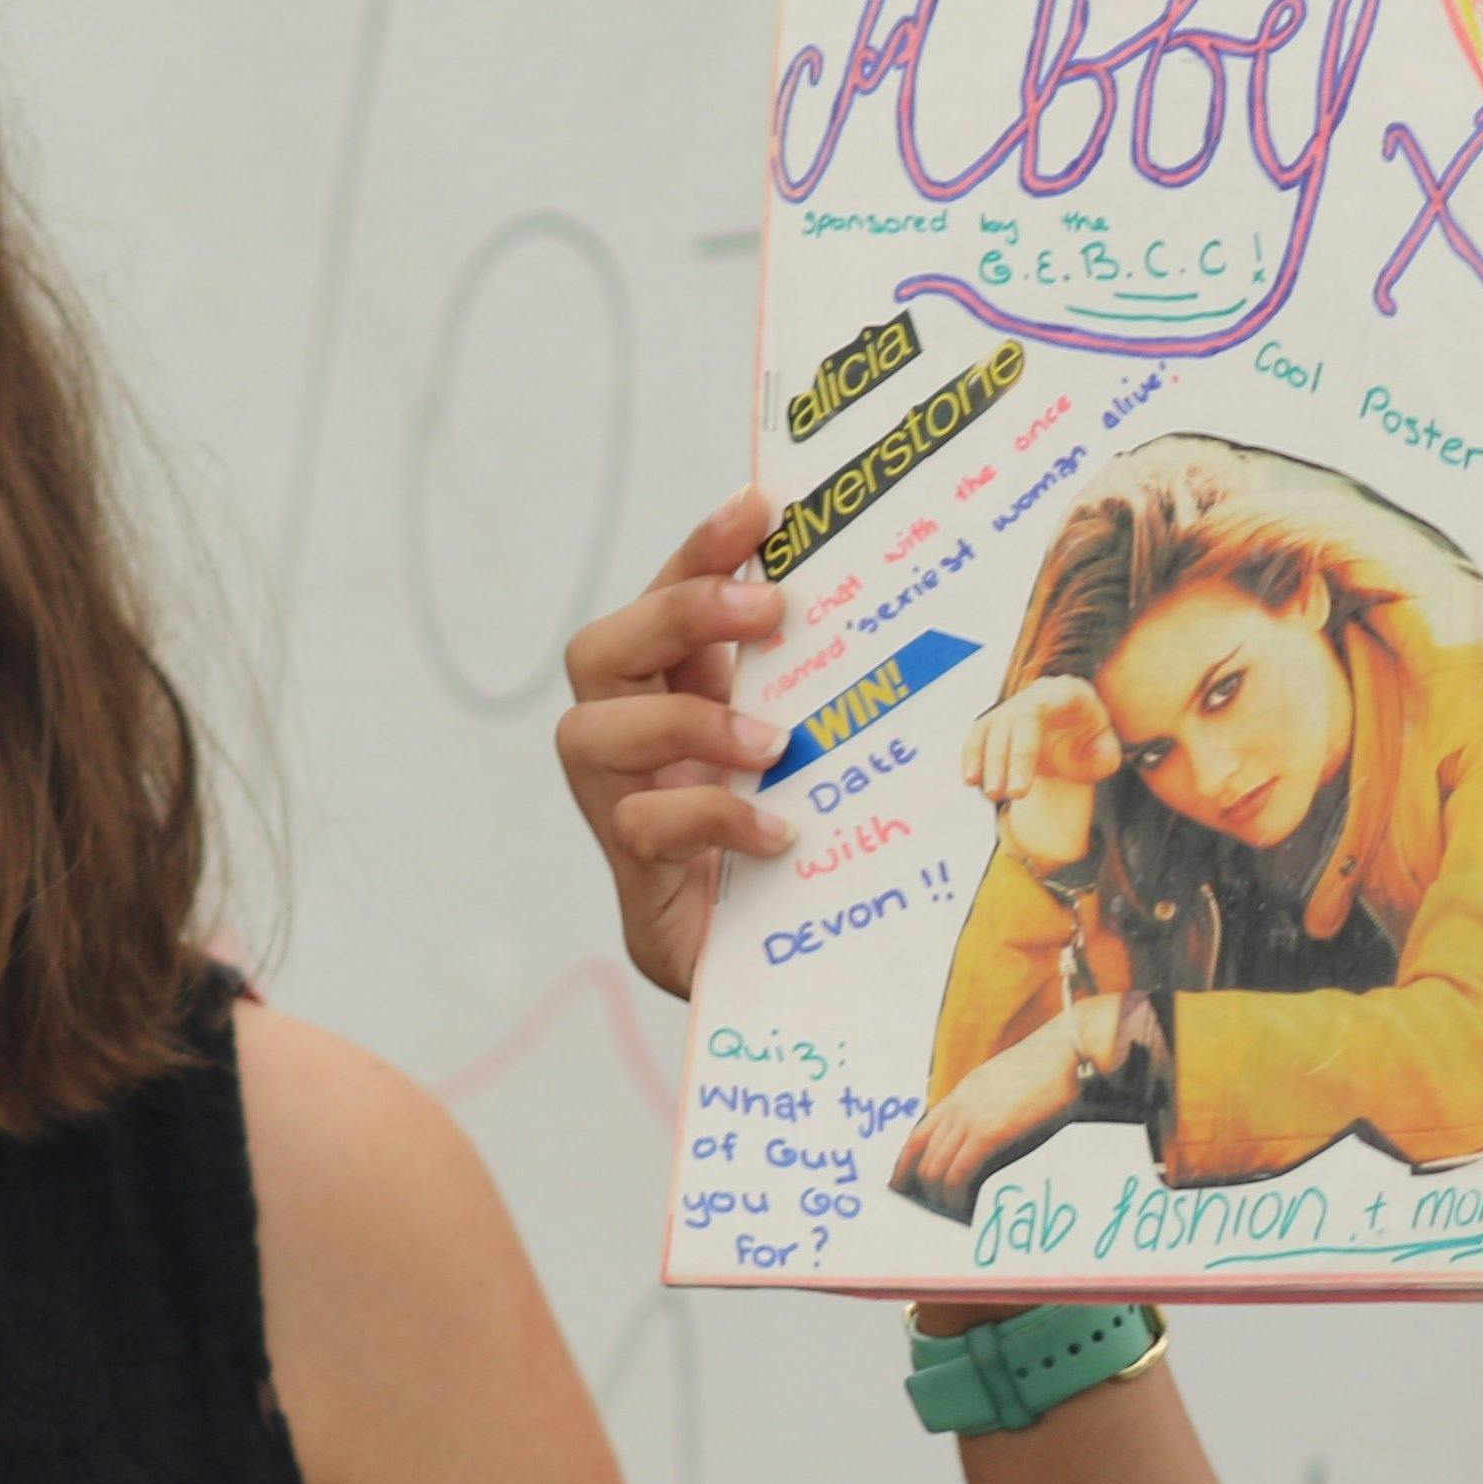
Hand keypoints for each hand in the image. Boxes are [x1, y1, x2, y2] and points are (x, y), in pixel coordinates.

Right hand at [554, 494, 791, 998]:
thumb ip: (818, 694)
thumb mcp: (816, 757)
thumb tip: (893, 610)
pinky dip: (712, 819)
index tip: (763, 505)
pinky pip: (640, 826)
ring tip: (773, 746)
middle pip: (598, 648)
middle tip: (769, 611)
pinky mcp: (633, 880)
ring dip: (685, 723)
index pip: (663, 598)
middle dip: (679, 615)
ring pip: (589, 733)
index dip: (701, 548)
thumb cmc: (805, 854)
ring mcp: (617, 811)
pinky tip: (780, 834)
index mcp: (671, 695)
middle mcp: (627, 743)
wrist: (784, 978)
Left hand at [892, 1006, 1103, 1218]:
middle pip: (922, 1153)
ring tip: (949, 1207)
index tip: (901, 1181)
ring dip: (938, 1192)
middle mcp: (958, 1106)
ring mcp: (971, 1118)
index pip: (919, 1132)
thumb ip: (987, 1103)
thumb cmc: (1044, 1067)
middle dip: (920, 1183)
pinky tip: (963, 1203)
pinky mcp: (989, 1133)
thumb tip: (988, 1129)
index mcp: (960, 1093)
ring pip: (936, 1166)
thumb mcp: (1003, 1082)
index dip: (905, 1161)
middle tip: (928, 1204)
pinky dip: (956, 1192)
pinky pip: (959, 1171)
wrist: (1062, 1049)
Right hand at [961, 676, 1119, 878]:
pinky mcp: (996, 721)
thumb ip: (1104, 756)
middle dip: (1005, 761)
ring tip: (990, 795)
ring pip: (989, 726)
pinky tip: (971, 781)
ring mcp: (1013, 706)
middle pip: (1011, 721)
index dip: (1025, 750)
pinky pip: (977, 735)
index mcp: (1067, 692)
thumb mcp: (1106, 751)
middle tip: (1009, 796)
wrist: (1075, 732)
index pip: (1040, 711)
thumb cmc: (1092, 742)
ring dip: (984, 761)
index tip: (1021, 788)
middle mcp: (1036, 694)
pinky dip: (971, 756)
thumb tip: (1092, 756)